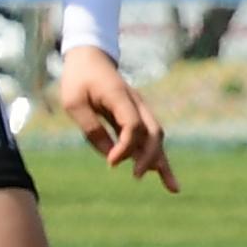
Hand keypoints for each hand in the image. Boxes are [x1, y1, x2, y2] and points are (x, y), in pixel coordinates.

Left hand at [55, 42, 175, 192]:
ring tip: (172, 188)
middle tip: (136, 176)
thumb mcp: (74, 103)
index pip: (133, 126)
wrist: (89, 58)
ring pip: (157, 138)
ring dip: (162, 161)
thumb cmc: (78, 79)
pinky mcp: (136, 117)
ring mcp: (139, 110)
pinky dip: (157, 157)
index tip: (110, 163)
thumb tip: (109, 155)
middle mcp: (136, 104)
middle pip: (153, 132)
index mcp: (121, 97)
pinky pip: (149, 139)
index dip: (125, 147)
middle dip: (149, 157)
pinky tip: (164, 176)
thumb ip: (91, 128)